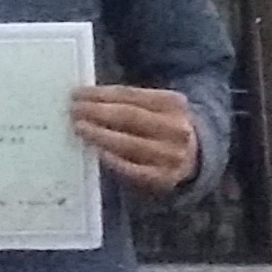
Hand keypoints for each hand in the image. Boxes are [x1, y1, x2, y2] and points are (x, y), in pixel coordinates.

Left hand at [72, 84, 198, 193]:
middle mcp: (175, 127)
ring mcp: (172, 154)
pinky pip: (135, 170)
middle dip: (97, 112)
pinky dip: (114, 160)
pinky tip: (98, 152)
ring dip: (101, 135)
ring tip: (80, 128)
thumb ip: (129, 103)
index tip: (77, 94)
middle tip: (74, 110)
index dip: (100, 94)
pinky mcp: (165, 178)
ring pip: (130, 143)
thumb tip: (87, 100)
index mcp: (172, 102)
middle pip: (129, 116)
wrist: (197, 156)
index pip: (129, 95)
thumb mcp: (157, 107)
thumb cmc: (164, 126)